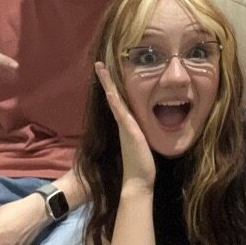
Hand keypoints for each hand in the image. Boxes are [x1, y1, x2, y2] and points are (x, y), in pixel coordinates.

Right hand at [96, 63, 154, 190]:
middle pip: (113, 96)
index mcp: (127, 123)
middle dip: (106, 80)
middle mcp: (123, 123)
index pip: (118, 101)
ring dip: (108, 84)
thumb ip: (141, 132)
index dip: (112, 86)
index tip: (108, 72)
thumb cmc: (142, 163)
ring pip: (114, 101)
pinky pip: (121, 113)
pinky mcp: (130, 132)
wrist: (138, 181)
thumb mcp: (143, 141)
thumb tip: (147, 125)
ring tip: (101, 68)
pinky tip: (110, 92)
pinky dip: (115, 102)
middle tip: (99, 63)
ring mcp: (125, 127)